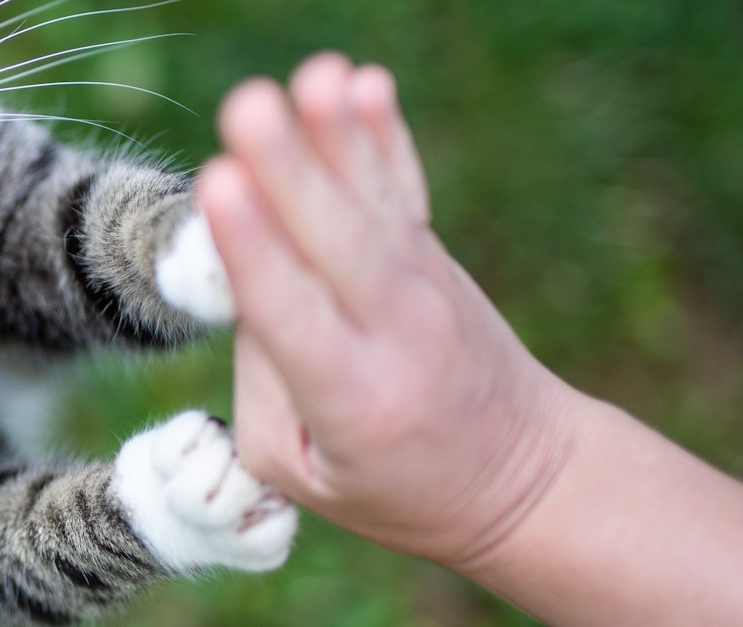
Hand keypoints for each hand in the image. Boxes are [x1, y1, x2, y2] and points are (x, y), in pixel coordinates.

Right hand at [199, 53, 581, 566]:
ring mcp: (420, 284)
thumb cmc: (388, 484)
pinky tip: (363, 81)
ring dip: (336, 131)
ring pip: (370, 199)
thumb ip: (263, 384)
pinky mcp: (431, 253)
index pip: (293, 315)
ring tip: (315, 73)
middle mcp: (392, 331)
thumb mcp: (300, 472)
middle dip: (289, 170)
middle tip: (248, 107)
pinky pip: (402, 184)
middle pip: (335, 240)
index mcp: (351, 400)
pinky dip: (382, 132)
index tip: (219, 188)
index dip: (255, 249)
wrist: (522, 477)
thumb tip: (242, 287)